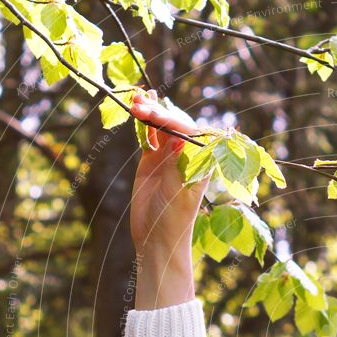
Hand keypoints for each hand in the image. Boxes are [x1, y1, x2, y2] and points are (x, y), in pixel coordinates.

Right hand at [129, 89, 208, 253]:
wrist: (157, 239)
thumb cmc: (174, 220)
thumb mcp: (176, 193)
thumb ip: (176, 166)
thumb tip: (179, 139)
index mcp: (199, 164)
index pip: (190, 134)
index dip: (174, 122)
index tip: (157, 116)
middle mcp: (186, 157)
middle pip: (175, 127)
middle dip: (159, 114)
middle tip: (140, 104)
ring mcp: (168, 158)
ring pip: (161, 129)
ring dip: (151, 113)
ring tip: (137, 97)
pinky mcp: (152, 162)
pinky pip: (148, 138)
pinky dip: (142, 124)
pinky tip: (138, 109)